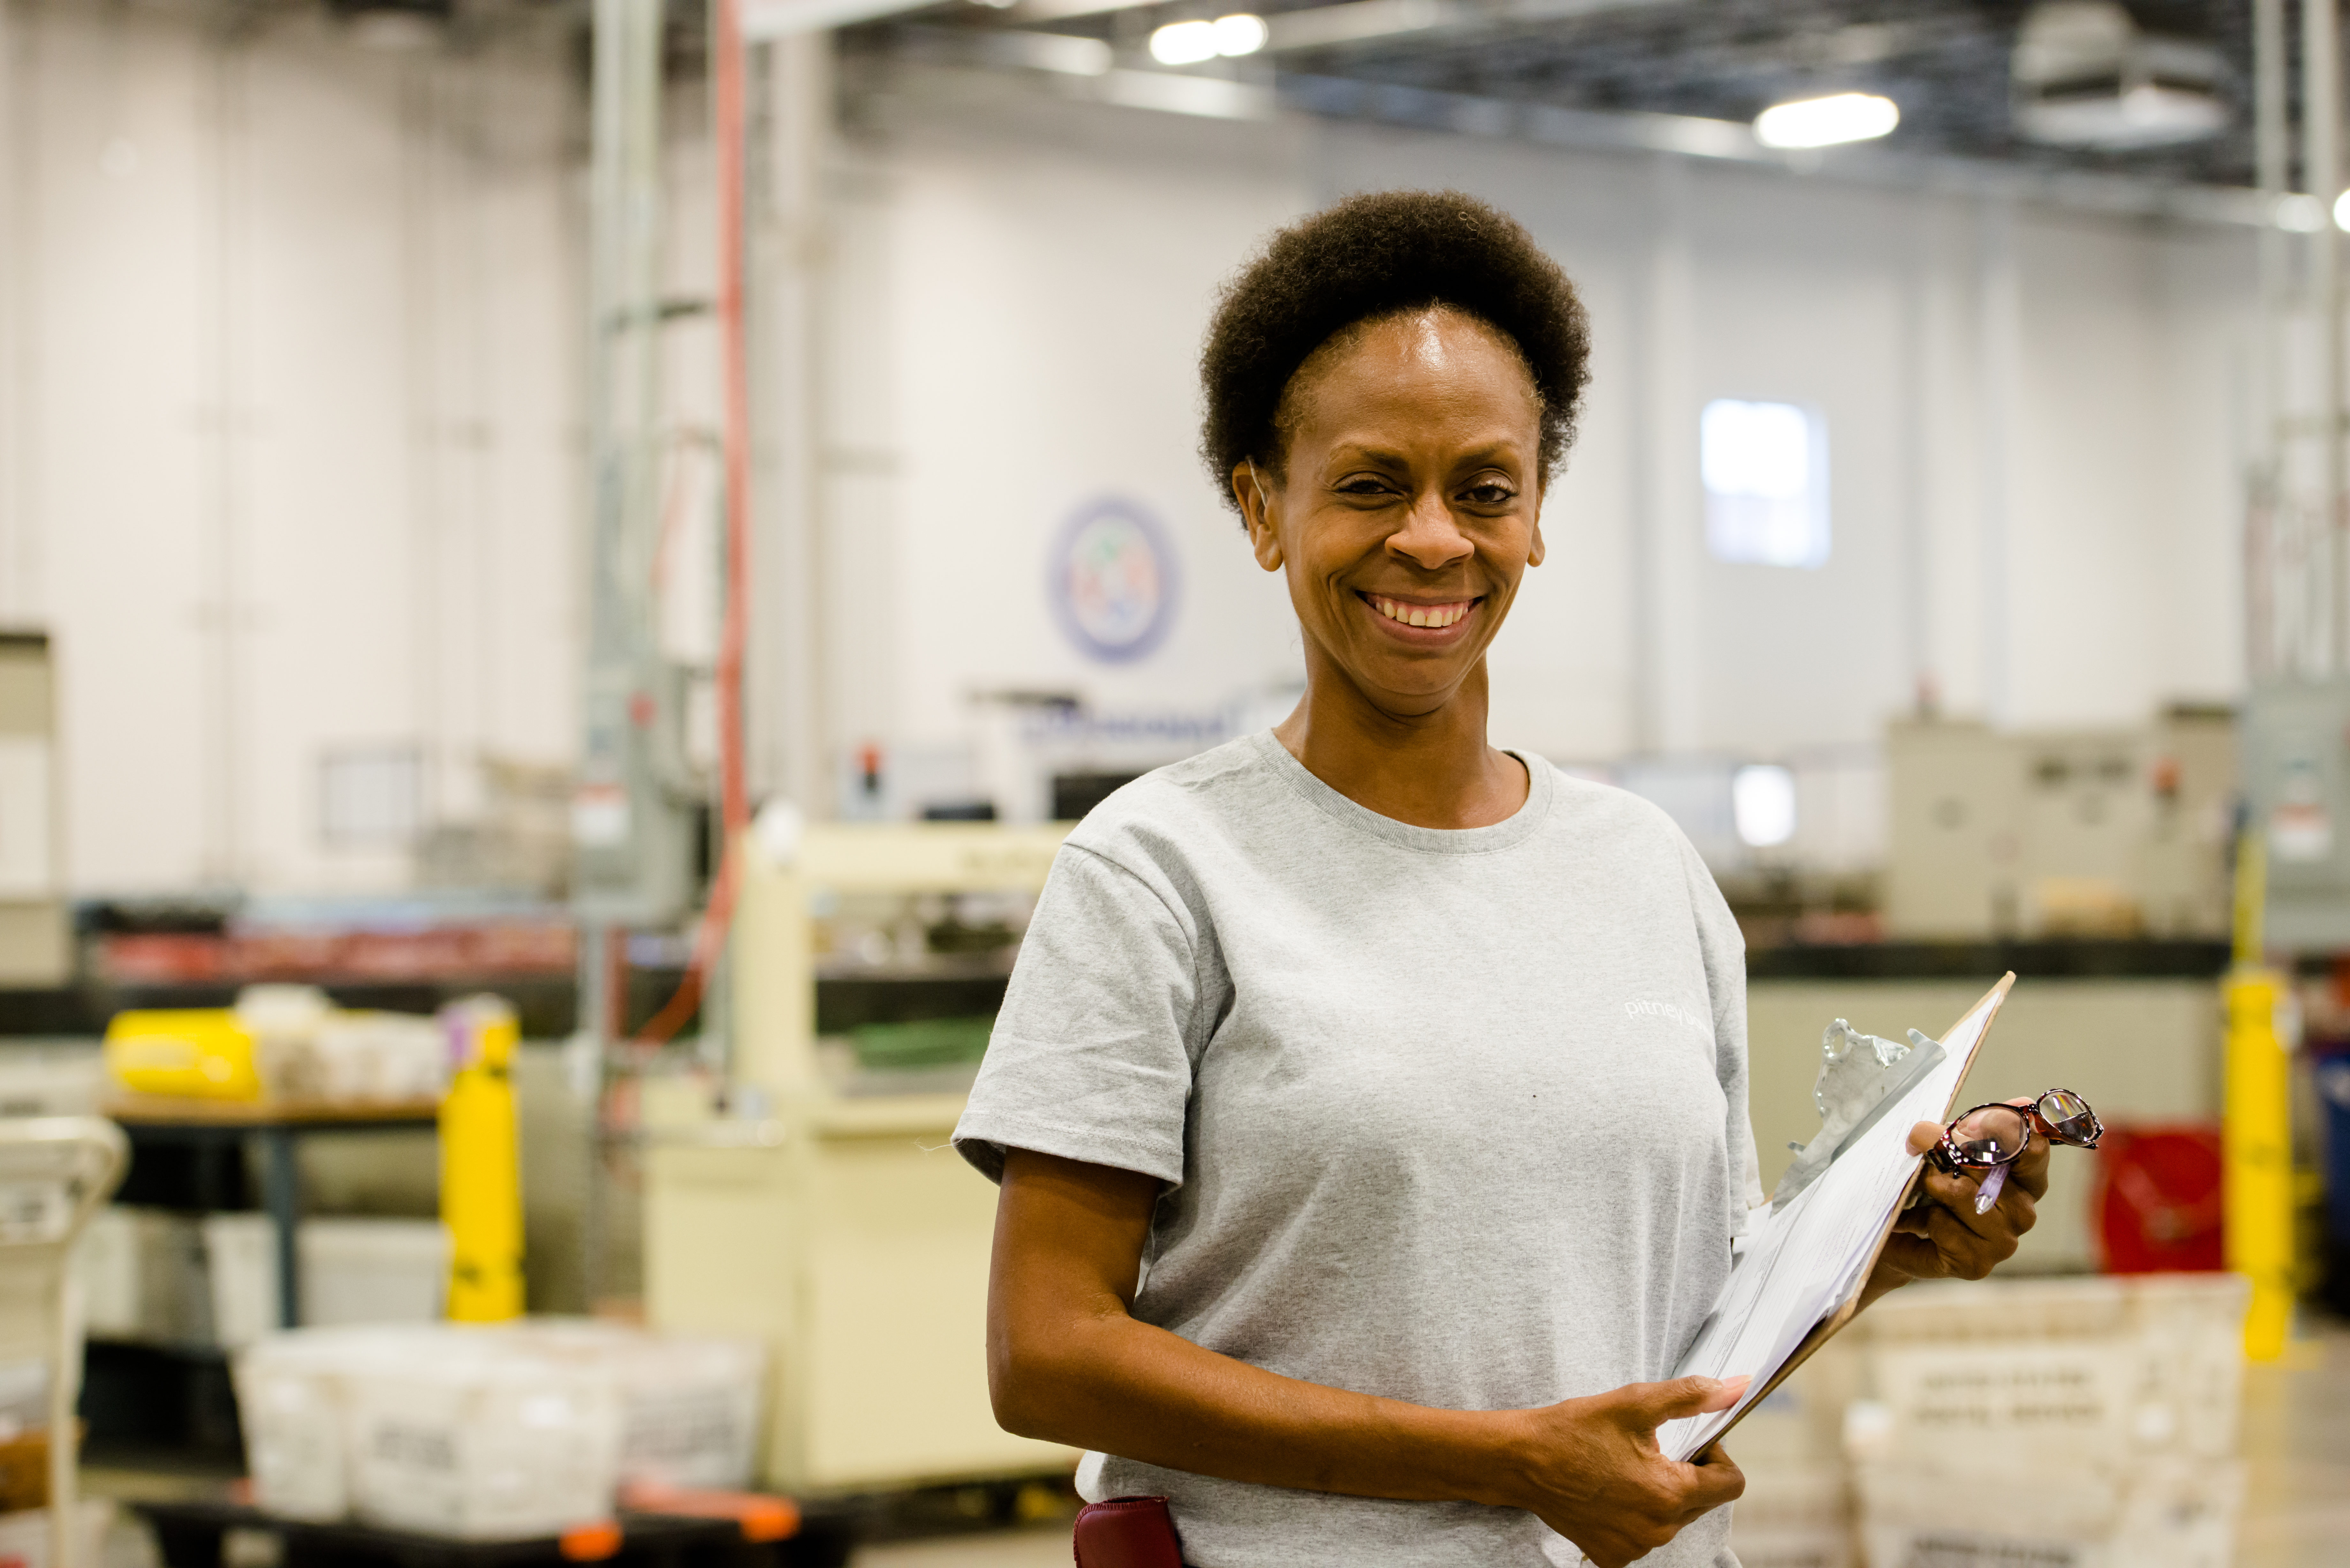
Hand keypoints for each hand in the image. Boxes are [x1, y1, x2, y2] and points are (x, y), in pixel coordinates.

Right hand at [1493, 1375, 1748, 1567]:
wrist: (1521, 1460)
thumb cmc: (1575, 1430)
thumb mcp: (1635, 1403)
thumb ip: (1690, 1397)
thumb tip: (1735, 1388)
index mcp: (1670, 1493)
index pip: (1731, 1484)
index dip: (1716, 1456)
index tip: (1689, 1443)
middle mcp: (1657, 1530)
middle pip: (1702, 1501)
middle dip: (1687, 1474)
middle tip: (1651, 1450)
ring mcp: (1634, 1547)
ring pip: (1674, 1519)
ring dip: (1661, 1495)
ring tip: (1625, 1469)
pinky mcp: (1612, 1556)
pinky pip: (1643, 1535)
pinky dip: (1636, 1515)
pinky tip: (1611, 1492)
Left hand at [1866, 1101, 2048, 1298]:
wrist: (1899, 1233)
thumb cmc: (1934, 1183)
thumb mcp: (1951, 1147)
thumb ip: (1979, 1127)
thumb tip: (2019, 1104)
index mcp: (2026, 1179)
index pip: (2034, 1149)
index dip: (2002, 1129)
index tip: (1968, 1123)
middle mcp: (2024, 1213)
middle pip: (1986, 1167)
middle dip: (1944, 1149)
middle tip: (1919, 1143)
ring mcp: (2003, 1242)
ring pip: (1962, 1194)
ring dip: (1931, 1184)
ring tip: (1920, 1190)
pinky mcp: (1976, 1265)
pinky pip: (1944, 1226)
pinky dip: (1918, 1219)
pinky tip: (1912, 1222)